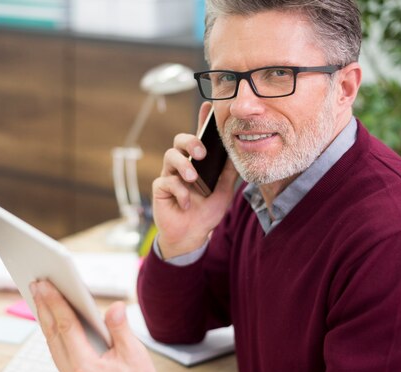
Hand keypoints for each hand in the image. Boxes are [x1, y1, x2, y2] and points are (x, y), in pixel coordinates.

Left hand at [29, 279, 157, 371]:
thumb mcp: (135, 354)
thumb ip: (121, 328)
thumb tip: (114, 306)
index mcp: (86, 367)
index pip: (66, 327)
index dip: (55, 303)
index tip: (46, 285)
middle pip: (52, 334)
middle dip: (43, 306)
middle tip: (37, 284)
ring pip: (51, 343)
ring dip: (45, 318)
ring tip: (40, 297)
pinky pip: (57, 351)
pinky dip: (53, 332)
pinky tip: (52, 319)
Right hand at [152, 102, 238, 258]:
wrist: (192, 236)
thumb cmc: (206, 212)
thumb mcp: (224, 191)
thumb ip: (230, 173)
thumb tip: (239, 152)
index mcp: (198, 162)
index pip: (199, 137)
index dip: (201, 120)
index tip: (208, 106)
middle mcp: (182, 165)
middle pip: (179, 140)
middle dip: (190, 141)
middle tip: (201, 153)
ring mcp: (169, 176)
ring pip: (170, 156)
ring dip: (183, 165)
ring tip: (193, 178)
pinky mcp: (160, 189)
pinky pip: (166, 182)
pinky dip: (179, 192)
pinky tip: (187, 204)